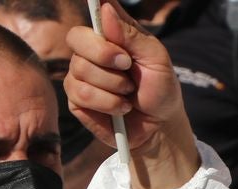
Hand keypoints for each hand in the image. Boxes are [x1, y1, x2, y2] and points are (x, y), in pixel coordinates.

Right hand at [65, 0, 199, 188]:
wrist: (161, 127)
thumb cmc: (160, 90)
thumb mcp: (156, 59)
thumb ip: (132, 34)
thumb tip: (105, 6)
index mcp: (108, 38)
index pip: (88, 19)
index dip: (98, 29)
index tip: (122, 51)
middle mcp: (89, 53)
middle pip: (76, 39)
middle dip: (105, 57)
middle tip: (128, 69)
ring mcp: (80, 76)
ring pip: (80, 70)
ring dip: (113, 86)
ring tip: (129, 94)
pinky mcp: (77, 101)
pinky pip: (81, 95)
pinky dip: (109, 103)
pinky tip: (122, 108)